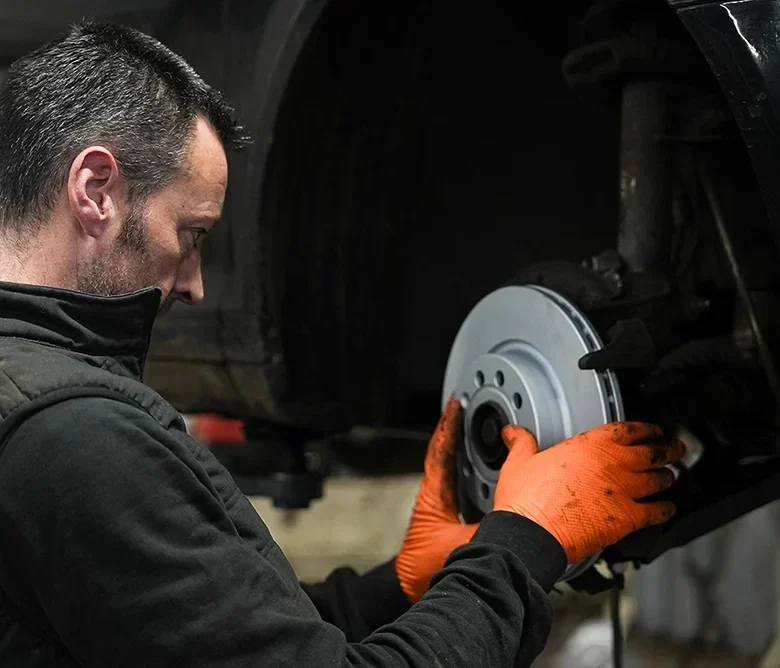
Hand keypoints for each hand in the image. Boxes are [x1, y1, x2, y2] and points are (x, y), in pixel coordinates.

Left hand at [396, 397, 477, 601]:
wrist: (407, 588)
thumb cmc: (425, 570)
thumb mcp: (462, 549)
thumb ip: (489, 531)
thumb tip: (514, 518)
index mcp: (433, 497)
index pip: (440, 452)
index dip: (448, 426)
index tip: (456, 404)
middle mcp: (433, 495)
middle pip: (444, 452)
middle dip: (454, 427)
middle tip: (465, 406)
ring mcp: (437, 503)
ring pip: (449, 465)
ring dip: (459, 444)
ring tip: (472, 424)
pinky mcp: (443, 513)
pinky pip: (456, 481)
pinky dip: (466, 466)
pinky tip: (480, 463)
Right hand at [494, 422, 684, 563]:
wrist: (531, 533)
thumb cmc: (525, 499)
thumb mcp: (519, 462)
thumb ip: (521, 442)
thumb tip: (513, 432)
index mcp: (588, 446)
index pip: (627, 430)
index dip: (645, 429)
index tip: (652, 430)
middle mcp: (612, 464)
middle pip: (651, 452)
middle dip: (668, 449)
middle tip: (675, 447)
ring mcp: (623, 492)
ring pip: (658, 480)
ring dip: (667, 477)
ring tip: (671, 476)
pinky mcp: (626, 519)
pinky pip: (656, 512)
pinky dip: (666, 510)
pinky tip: (668, 509)